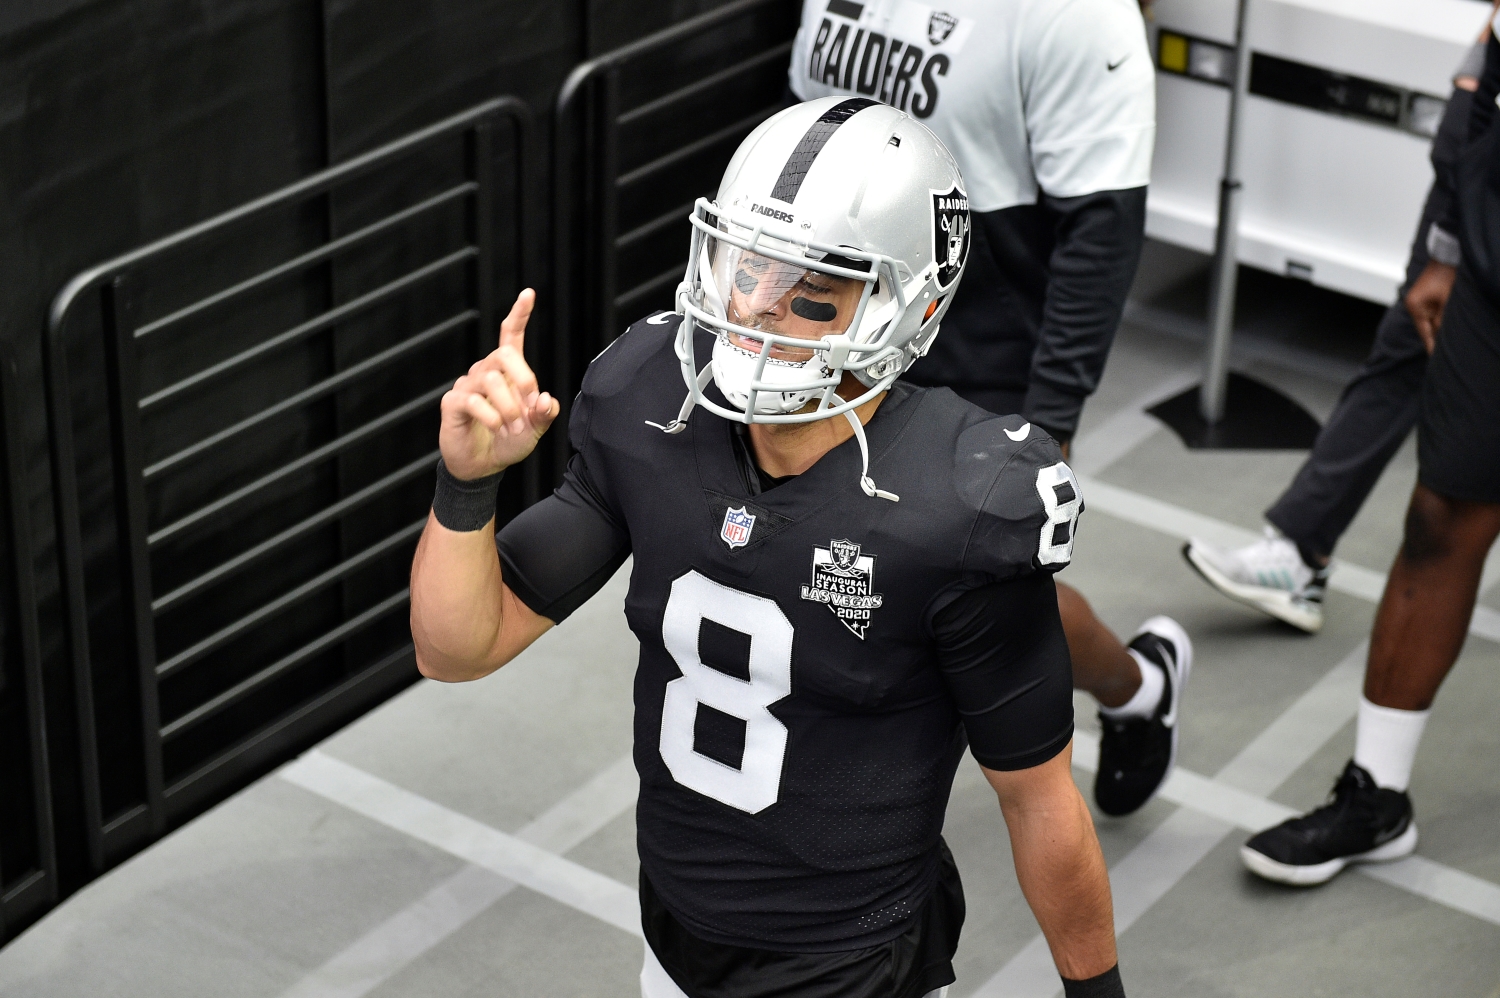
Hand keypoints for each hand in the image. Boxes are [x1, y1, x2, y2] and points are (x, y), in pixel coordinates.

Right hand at [439, 289, 558, 479]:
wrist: (483, 466)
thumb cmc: (508, 441)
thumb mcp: (535, 430)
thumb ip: (544, 414)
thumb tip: (545, 399)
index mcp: (506, 372)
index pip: (510, 335)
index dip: (519, 314)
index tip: (528, 293)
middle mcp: (485, 372)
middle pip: (503, 354)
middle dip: (523, 378)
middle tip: (531, 405)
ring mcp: (467, 386)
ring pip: (490, 380)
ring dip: (509, 408)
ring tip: (514, 428)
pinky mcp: (453, 403)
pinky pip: (474, 401)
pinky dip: (492, 417)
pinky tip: (497, 428)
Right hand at [1406, 261, 1456, 353]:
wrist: (1447, 255)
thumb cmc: (1446, 274)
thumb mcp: (1447, 300)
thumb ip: (1443, 319)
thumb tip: (1441, 335)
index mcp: (1415, 307)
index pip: (1424, 332)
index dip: (1431, 346)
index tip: (1434, 359)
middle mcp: (1414, 305)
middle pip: (1426, 327)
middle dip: (1436, 337)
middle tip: (1445, 353)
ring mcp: (1419, 301)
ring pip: (1431, 320)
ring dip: (1439, 327)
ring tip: (1449, 340)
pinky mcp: (1426, 297)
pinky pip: (1432, 313)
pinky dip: (1439, 319)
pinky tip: (1446, 325)